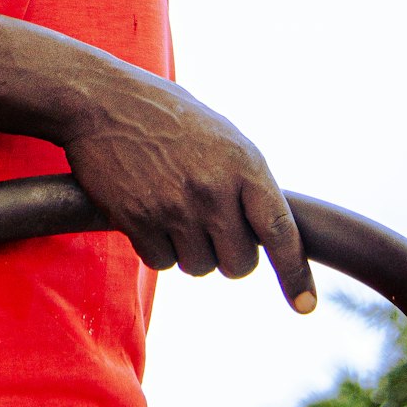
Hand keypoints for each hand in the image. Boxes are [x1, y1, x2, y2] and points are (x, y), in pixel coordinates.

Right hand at [63, 68, 315, 313]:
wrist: (101, 100)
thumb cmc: (164, 114)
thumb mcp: (219, 134)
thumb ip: (245, 179)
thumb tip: (266, 228)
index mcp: (243, 163)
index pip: (281, 231)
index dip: (294, 273)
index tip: (305, 305)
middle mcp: (213, 189)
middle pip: (239, 264)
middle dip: (228, 255)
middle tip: (210, 228)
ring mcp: (175, 208)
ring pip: (199, 267)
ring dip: (189, 250)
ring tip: (172, 207)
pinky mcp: (138, 221)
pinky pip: (161, 262)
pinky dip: (156, 246)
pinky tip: (146, 209)